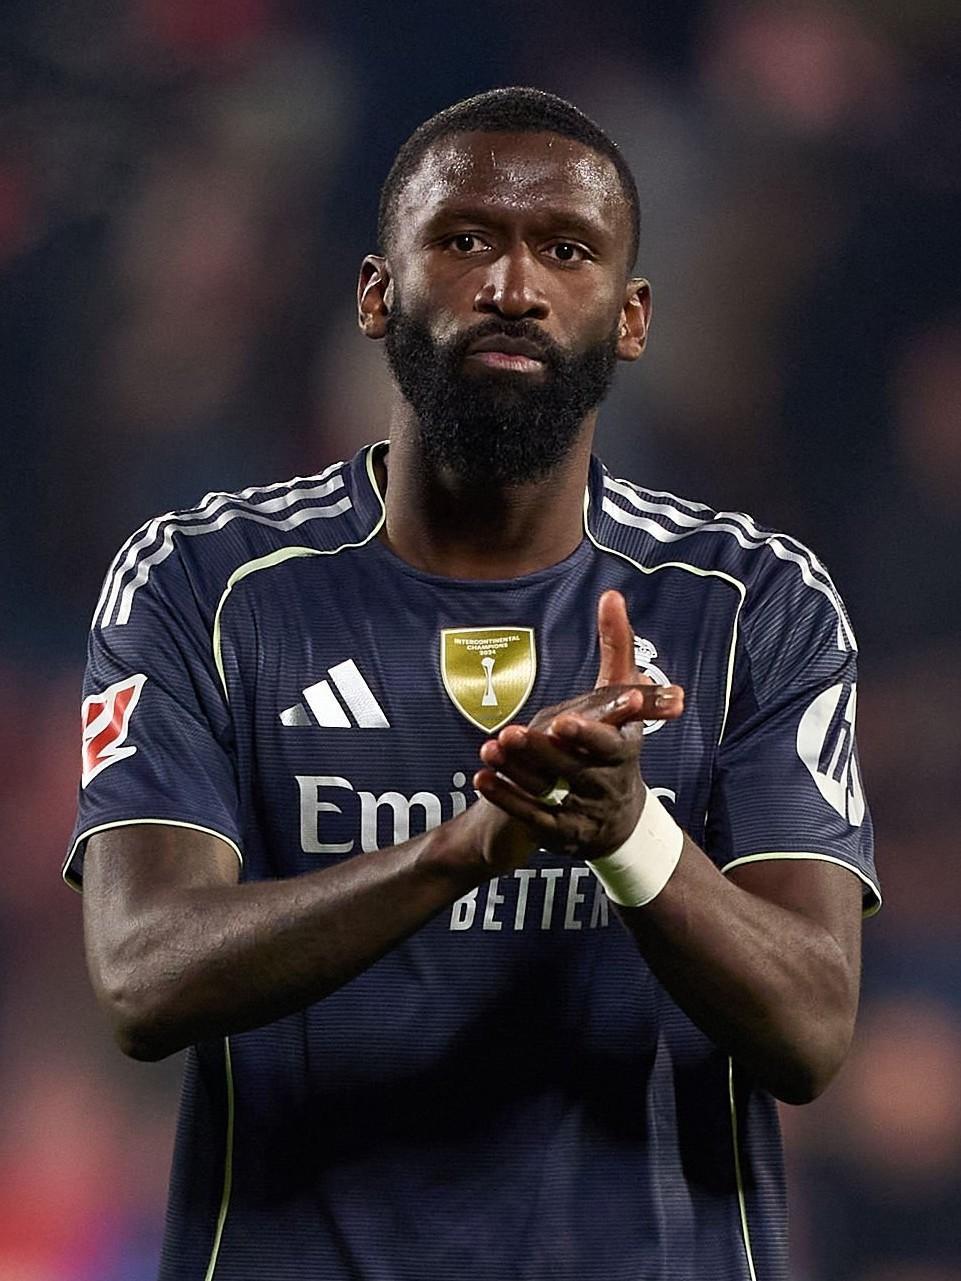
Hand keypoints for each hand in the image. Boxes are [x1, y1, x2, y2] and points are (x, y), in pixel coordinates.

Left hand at [473, 590, 683, 858]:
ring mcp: (585, 811)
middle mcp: (609, 783)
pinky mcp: (561, 832)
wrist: (615, 817)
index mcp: (626, 749)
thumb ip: (616, 647)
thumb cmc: (615, 743)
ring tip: (491, 748)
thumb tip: (610, 594)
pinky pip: (532, 816)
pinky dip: (506, 797)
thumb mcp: (620, 698)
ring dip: (518, 771)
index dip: (589, 734)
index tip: (564, 721)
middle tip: (514, 732)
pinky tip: (481, 776)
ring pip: (550, 792)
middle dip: (543, 751)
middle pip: (574, 767)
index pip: (611, 744)